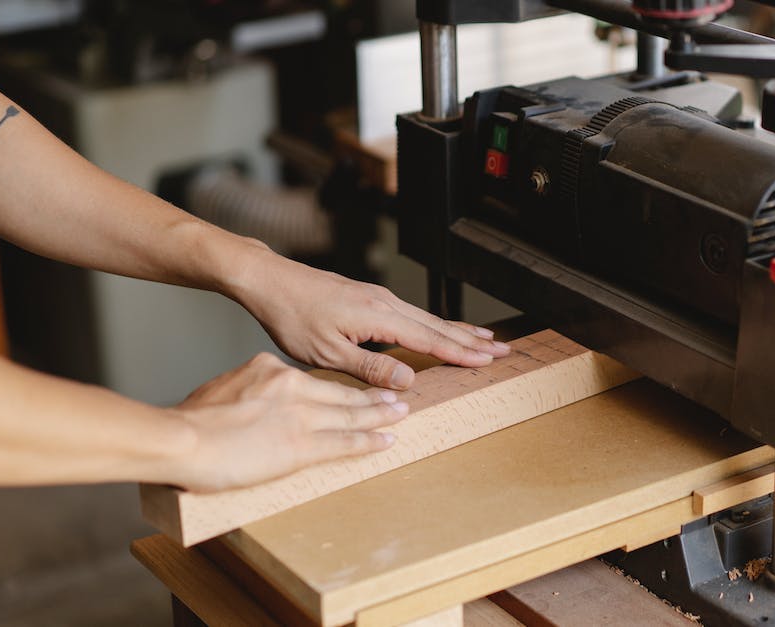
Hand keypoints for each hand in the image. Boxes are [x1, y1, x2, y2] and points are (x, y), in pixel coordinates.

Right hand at [169, 353, 408, 492]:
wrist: (182, 439)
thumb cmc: (189, 421)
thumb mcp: (220, 389)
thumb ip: (242, 390)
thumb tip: (244, 399)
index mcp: (268, 369)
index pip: (309, 379)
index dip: (333, 387)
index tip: (348, 390)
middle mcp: (290, 386)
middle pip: (339, 392)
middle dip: (370, 396)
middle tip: (395, 396)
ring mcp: (299, 415)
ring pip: (350, 414)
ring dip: (379, 415)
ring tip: (400, 414)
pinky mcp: (301, 445)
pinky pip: (344, 443)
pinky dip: (369, 441)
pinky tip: (386, 440)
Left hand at [234, 254, 510, 388]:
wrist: (270, 281)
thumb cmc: (292, 317)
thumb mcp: (328, 353)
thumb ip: (371, 368)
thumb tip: (409, 382)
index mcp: (379, 316)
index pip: (430, 339)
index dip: (461, 353)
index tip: (488, 361)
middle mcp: (385, 303)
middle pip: (438, 325)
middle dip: (471, 340)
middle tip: (503, 350)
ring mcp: (378, 297)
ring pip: (427, 318)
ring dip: (457, 330)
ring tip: (483, 339)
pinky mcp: (368, 297)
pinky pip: (412, 313)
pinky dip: (433, 324)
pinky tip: (437, 329)